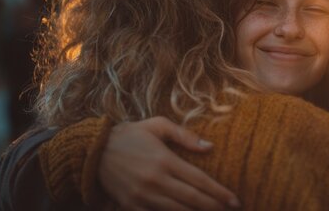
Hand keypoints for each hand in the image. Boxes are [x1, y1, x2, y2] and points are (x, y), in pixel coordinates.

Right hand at [99, 116, 239, 210]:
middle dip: (214, 207)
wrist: (94, 150)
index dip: (219, 192)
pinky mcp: (130, 205)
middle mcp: (155, 180)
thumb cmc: (131, 134)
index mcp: (164, 159)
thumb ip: (185, 136)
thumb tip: (210, 146)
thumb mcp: (158, 125)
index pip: (199, 180)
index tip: (235, 200)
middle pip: (192, 199)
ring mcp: (142, 196)